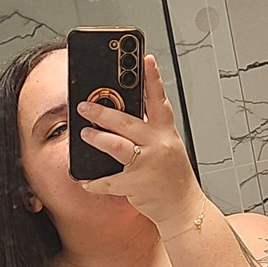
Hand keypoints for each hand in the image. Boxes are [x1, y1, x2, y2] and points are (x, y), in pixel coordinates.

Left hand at [77, 55, 205, 235]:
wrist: (184, 208)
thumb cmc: (173, 176)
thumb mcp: (167, 146)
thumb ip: (149, 130)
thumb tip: (121, 113)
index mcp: (166, 132)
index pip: (159, 99)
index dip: (152, 78)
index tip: (145, 58)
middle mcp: (159, 145)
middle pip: (127, 122)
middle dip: (102, 111)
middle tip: (83, 105)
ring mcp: (148, 164)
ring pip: (116, 146)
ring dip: (96, 139)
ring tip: (83, 134)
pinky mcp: (138, 184)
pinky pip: (110, 181)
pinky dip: (95, 182)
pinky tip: (85, 181)